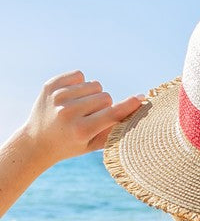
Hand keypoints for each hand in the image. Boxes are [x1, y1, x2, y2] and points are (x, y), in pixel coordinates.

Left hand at [22, 70, 143, 167]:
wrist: (36, 142)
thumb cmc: (71, 145)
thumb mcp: (93, 145)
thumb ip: (115, 129)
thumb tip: (137, 107)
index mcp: (80, 130)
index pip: (112, 113)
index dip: (129, 106)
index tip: (141, 98)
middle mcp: (68, 113)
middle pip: (105, 97)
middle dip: (105, 105)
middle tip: (92, 117)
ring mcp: (58, 97)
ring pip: (94, 85)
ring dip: (92, 95)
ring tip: (80, 108)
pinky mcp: (51, 85)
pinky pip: (79, 75)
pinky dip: (80, 85)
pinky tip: (71, 98)